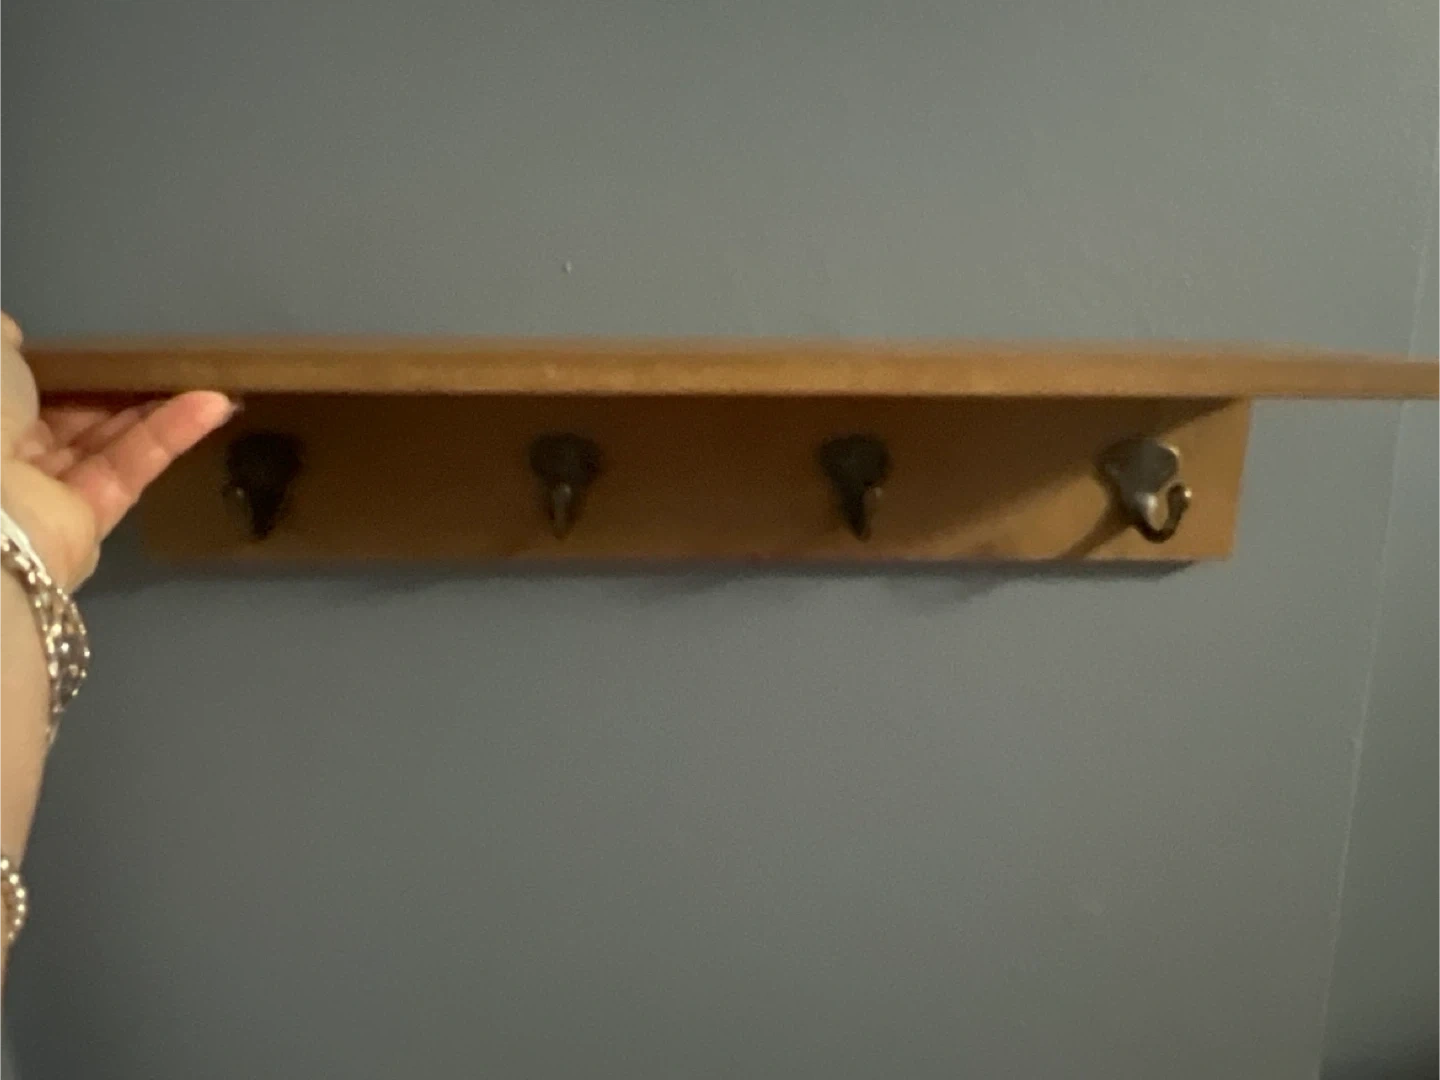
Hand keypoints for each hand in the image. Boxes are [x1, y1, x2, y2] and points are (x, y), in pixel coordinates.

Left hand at [0, 311, 234, 589]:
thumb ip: (5, 340)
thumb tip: (14, 333)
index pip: (29, 391)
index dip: (70, 368)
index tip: (105, 346)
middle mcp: (13, 454)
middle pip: (78, 416)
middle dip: (122, 388)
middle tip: (168, 360)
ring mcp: (53, 490)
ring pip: (112, 440)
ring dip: (159, 408)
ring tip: (209, 377)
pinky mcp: (93, 517)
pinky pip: (132, 467)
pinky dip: (172, 435)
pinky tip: (213, 405)